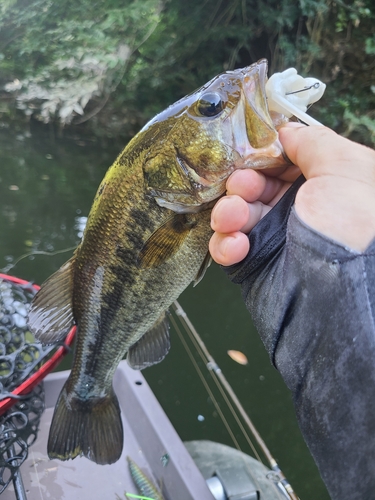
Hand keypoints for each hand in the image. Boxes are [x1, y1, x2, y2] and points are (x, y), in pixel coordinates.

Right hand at [209, 124, 374, 265]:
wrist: (342, 292)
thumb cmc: (352, 225)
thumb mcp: (345, 167)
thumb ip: (315, 142)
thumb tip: (287, 132)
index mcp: (320, 185)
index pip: (280, 162)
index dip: (263, 155)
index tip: (251, 153)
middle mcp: (296, 210)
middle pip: (253, 186)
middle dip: (241, 183)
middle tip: (241, 187)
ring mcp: (273, 238)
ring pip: (235, 215)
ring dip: (227, 212)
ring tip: (232, 218)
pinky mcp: (253, 264)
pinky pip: (227, 249)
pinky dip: (224, 244)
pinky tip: (236, 245)